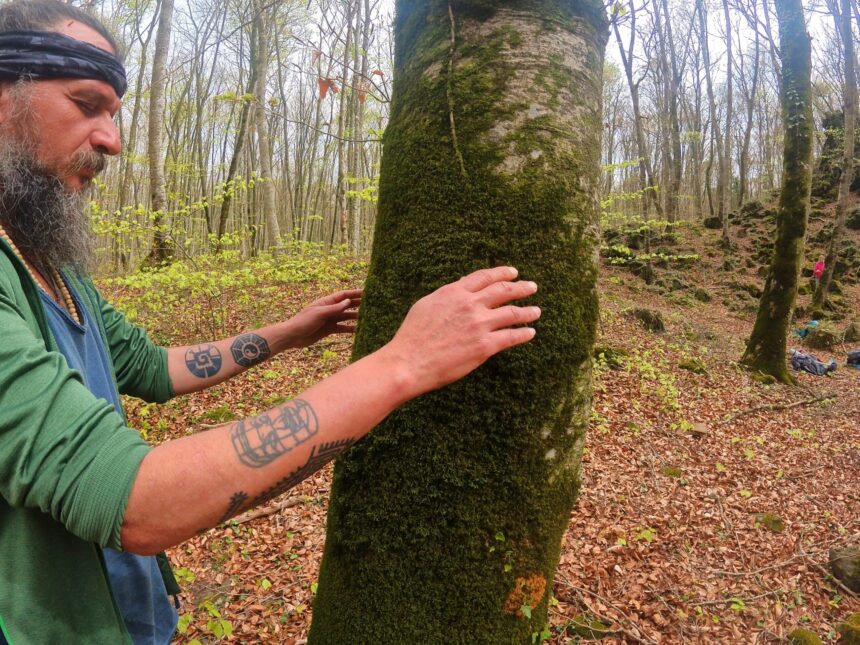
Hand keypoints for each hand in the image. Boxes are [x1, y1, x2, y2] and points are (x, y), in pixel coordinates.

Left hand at [282, 289, 362, 348]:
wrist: (293, 336)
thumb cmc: (303, 321)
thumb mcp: (320, 313)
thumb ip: (334, 308)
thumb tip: (348, 301)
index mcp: (326, 302)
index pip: (343, 295)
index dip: (354, 293)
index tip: (366, 292)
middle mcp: (330, 309)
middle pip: (347, 305)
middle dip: (358, 304)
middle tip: (372, 303)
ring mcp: (330, 320)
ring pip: (346, 317)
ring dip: (356, 317)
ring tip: (368, 317)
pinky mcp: (329, 329)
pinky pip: (342, 328)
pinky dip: (350, 329)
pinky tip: (359, 330)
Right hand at [381, 267, 539, 396]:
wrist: (410, 361)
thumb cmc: (413, 335)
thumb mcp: (427, 304)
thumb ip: (448, 294)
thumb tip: (462, 284)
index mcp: (455, 292)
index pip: (485, 277)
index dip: (502, 273)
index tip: (513, 273)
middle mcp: (470, 305)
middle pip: (504, 291)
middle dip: (521, 287)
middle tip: (532, 287)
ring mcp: (479, 325)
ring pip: (512, 313)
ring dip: (528, 311)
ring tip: (537, 311)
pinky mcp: (484, 346)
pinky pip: (511, 337)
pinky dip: (523, 334)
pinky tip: (531, 332)